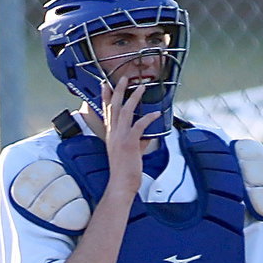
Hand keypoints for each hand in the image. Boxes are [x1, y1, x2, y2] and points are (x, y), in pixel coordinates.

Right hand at [100, 77, 156, 198]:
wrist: (121, 184)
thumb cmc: (125, 172)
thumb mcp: (131, 153)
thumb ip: (138, 141)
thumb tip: (148, 135)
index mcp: (111, 136)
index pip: (106, 113)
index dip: (106, 98)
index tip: (105, 85)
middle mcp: (113, 134)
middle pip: (113, 108)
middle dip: (118, 91)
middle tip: (122, 78)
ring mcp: (120, 138)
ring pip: (125, 112)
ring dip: (133, 98)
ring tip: (141, 87)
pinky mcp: (129, 143)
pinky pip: (139, 125)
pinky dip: (149, 118)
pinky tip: (157, 113)